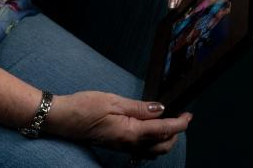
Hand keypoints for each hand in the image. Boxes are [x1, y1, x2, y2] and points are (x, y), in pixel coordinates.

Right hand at [45, 90, 190, 155]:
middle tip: (180, 117)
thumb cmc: (84, 107)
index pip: (164, 130)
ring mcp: (123, 147)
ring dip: (165, 139)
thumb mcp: (113, 101)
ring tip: (167, 122)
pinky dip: (152, 142)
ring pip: (153, 151)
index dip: (180, 123)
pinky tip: (149, 130)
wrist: (62, 119)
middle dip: (176, 133)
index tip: (189, 115)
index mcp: (131, 132)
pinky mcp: (117, 146)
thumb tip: (161, 109)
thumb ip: (139, 107)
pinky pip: (142, 150)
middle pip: (163, 146)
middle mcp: (129, 144)